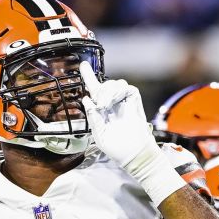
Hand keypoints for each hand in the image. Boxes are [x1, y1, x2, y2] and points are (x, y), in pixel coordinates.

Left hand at [80, 63, 185, 205]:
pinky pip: (128, 88)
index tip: (83, 65)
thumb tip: (87, 99)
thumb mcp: (98, 134)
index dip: (89, 77)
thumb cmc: (116, 148)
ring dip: (108, 90)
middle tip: (99, 104)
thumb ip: (93, 117)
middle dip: (99, 89)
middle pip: (105, 84)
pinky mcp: (135, 102)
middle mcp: (113, 104)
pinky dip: (119, 91)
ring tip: (105, 104)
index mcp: (103, 111)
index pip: (95, 91)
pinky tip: (113, 101)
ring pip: (116, 83)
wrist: (133, 154)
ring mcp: (125, 102)